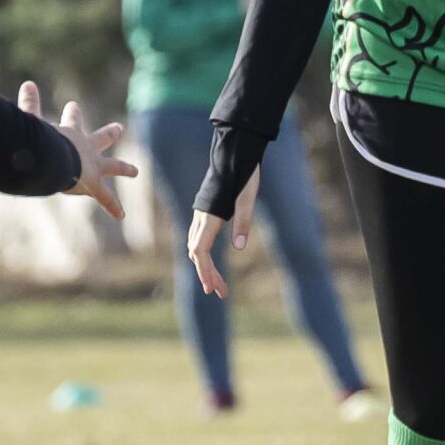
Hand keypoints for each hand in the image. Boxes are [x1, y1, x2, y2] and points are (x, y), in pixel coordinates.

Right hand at [18, 80, 134, 217]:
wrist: (54, 158)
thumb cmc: (41, 140)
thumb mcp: (33, 122)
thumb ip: (29, 105)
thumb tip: (28, 83)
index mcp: (72, 134)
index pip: (73, 120)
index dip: (73, 113)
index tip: (73, 105)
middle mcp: (88, 147)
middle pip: (103, 137)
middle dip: (110, 133)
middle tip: (119, 128)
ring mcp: (94, 166)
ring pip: (114, 166)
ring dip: (124, 168)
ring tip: (134, 171)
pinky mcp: (94, 184)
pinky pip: (105, 198)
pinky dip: (113, 206)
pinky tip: (121, 215)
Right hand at [186, 169, 260, 297]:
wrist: (235, 150)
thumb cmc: (243, 173)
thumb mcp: (248, 198)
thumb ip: (243, 222)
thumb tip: (237, 247)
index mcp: (210, 216)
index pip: (200, 251)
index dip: (205, 272)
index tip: (212, 290)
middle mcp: (201, 217)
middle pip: (197, 252)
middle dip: (208, 274)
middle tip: (221, 293)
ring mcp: (201, 213)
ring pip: (196, 245)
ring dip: (206, 266)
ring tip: (219, 283)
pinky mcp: (206, 209)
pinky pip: (199, 236)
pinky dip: (203, 252)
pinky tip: (212, 259)